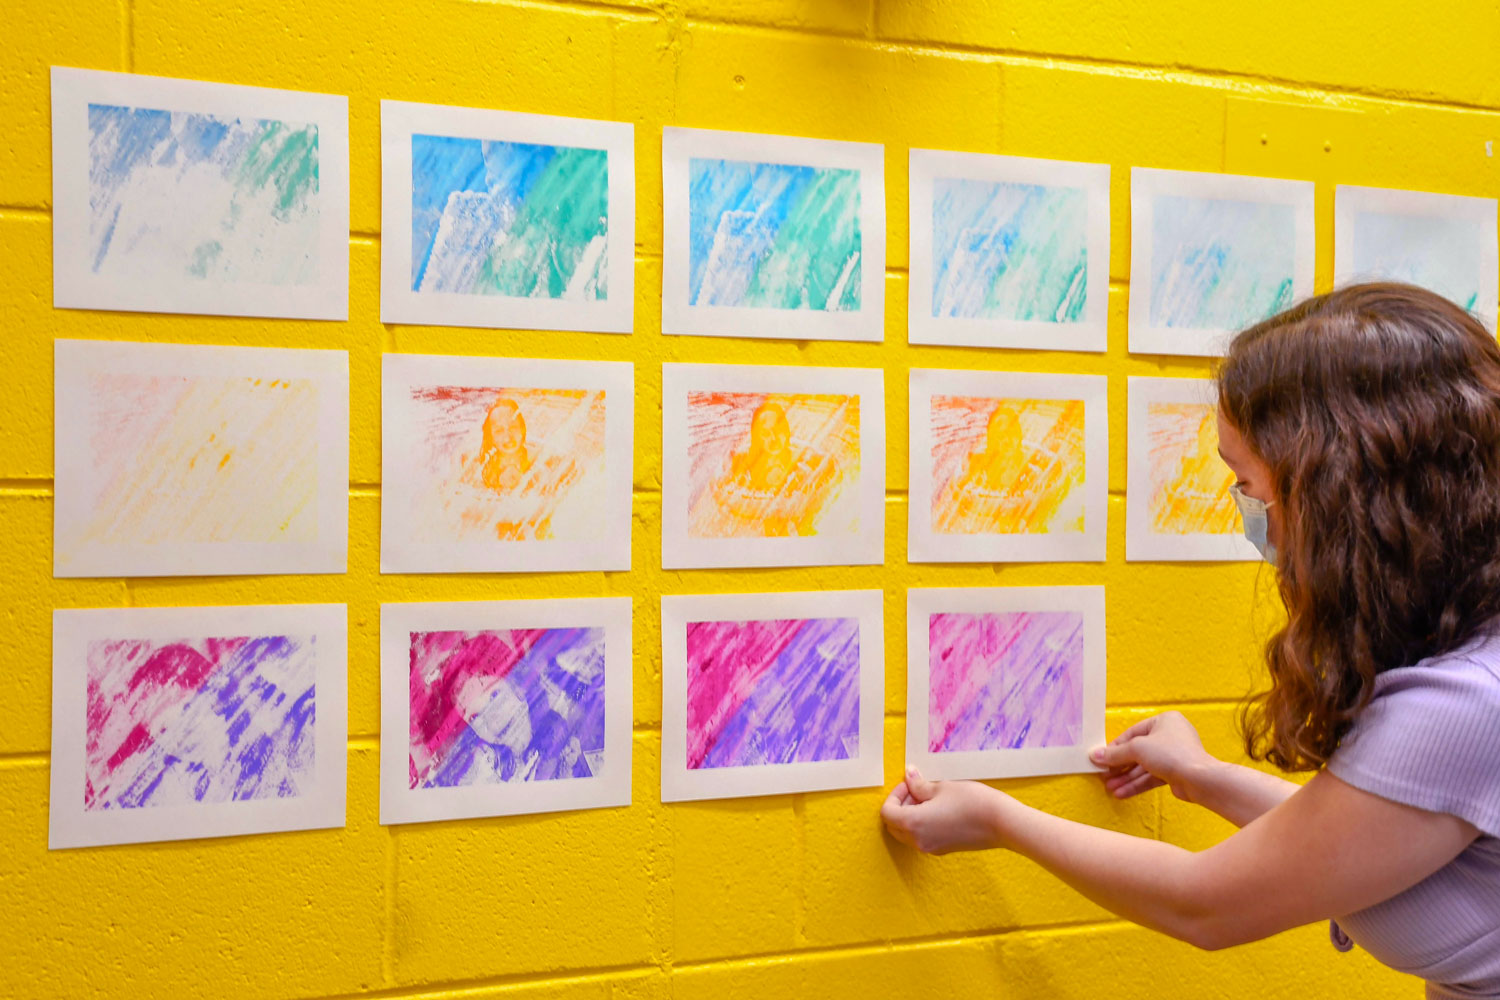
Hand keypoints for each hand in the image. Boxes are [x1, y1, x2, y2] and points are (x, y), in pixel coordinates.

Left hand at [879, 766, 1007, 854]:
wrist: (1002, 823)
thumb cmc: (972, 802)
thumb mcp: (941, 787)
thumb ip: (919, 785)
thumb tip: (908, 776)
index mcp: (913, 824)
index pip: (887, 813)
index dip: (894, 795)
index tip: (908, 784)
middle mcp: (919, 840)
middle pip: (893, 826)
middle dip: (900, 806)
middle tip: (916, 790)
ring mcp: (931, 848)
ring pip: (906, 833)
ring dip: (910, 815)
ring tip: (929, 798)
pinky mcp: (943, 849)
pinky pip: (921, 838)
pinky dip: (921, 824)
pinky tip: (938, 809)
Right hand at [1090, 711, 1217, 802]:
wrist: (1199, 779)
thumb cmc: (1171, 754)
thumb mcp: (1137, 748)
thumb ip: (1115, 753)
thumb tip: (1094, 756)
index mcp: (1164, 721)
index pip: (1132, 733)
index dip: (1115, 747)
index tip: (1101, 758)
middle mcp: (1170, 736)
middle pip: (1138, 752)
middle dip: (1120, 766)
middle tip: (1104, 776)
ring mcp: (1173, 756)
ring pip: (1144, 767)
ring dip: (1127, 778)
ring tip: (1111, 788)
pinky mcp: (1175, 773)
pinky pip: (1152, 777)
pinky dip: (1137, 784)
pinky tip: (1122, 793)